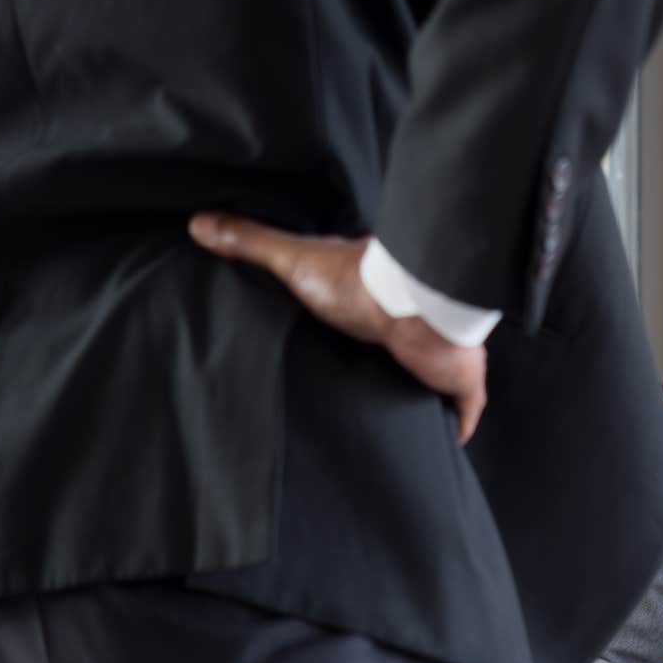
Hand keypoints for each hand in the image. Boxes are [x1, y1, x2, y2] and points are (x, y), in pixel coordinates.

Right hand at [188, 212, 486, 443]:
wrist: (415, 307)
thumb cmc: (359, 282)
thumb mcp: (295, 260)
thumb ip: (252, 243)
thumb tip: (198, 222)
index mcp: (378, 296)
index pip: (368, 312)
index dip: (357, 327)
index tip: (338, 345)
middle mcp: (413, 324)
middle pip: (401, 349)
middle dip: (387, 366)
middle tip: (363, 393)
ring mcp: (441, 354)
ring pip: (432, 378)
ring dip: (419, 393)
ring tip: (396, 421)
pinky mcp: (460, 381)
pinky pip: (464, 409)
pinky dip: (457, 424)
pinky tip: (446, 440)